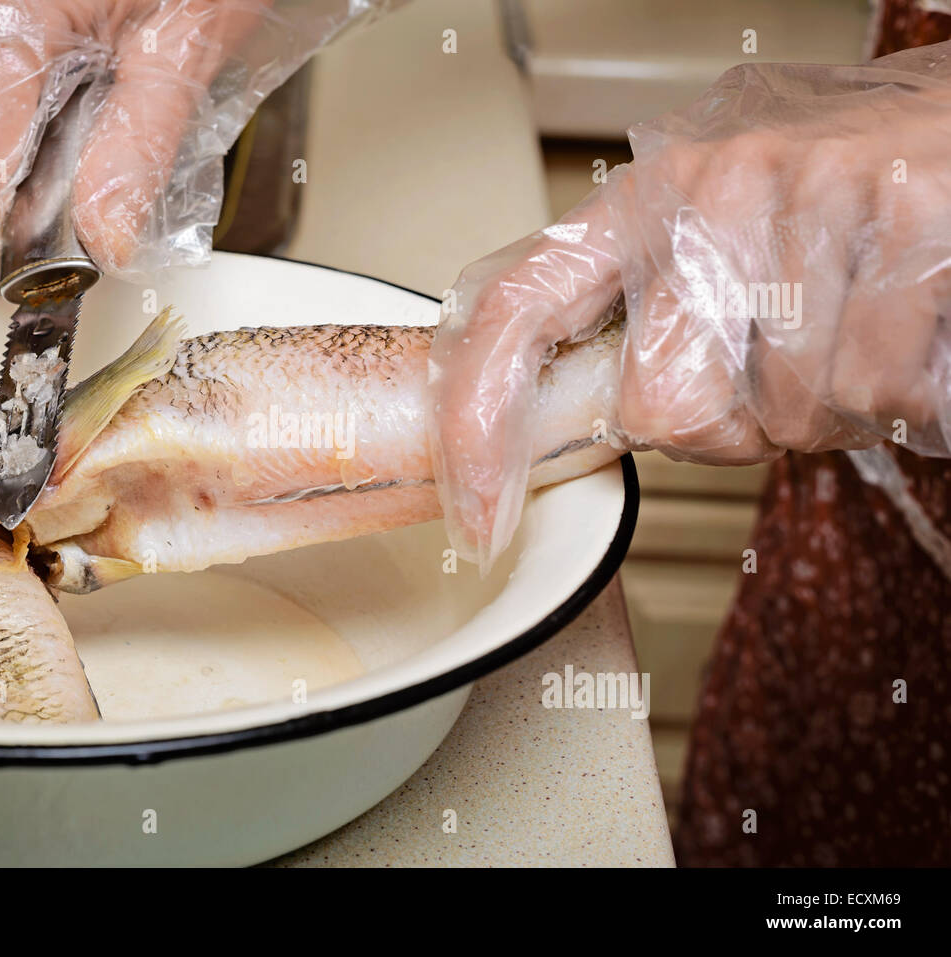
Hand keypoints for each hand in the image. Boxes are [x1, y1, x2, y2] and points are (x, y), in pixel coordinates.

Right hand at [0, 0, 389, 277]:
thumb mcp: (187, 39)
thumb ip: (140, 148)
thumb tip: (105, 241)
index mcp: (1, 24)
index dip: (20, 229)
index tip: (74, 239)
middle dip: (40, 182)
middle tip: (116, 152)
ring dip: (43, 141)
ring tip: (111, 93)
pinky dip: (40, 99)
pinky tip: (88, 73)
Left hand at [429, 40, 950, 571]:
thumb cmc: (844, 199)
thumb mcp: (716, 243)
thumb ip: (644, 320)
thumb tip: (565, 428)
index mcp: (642, 199)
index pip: (513, 308)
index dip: (478, 421)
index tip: (477, 513)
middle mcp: (707, 186)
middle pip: (664, 410)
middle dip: (729, 427)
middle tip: (779, 368)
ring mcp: (805, 192)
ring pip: (785, 415)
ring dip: (827, 410)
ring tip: (854, 328)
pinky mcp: (905, 213)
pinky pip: (879, 393)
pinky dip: (905, 397)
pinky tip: (908, 326)